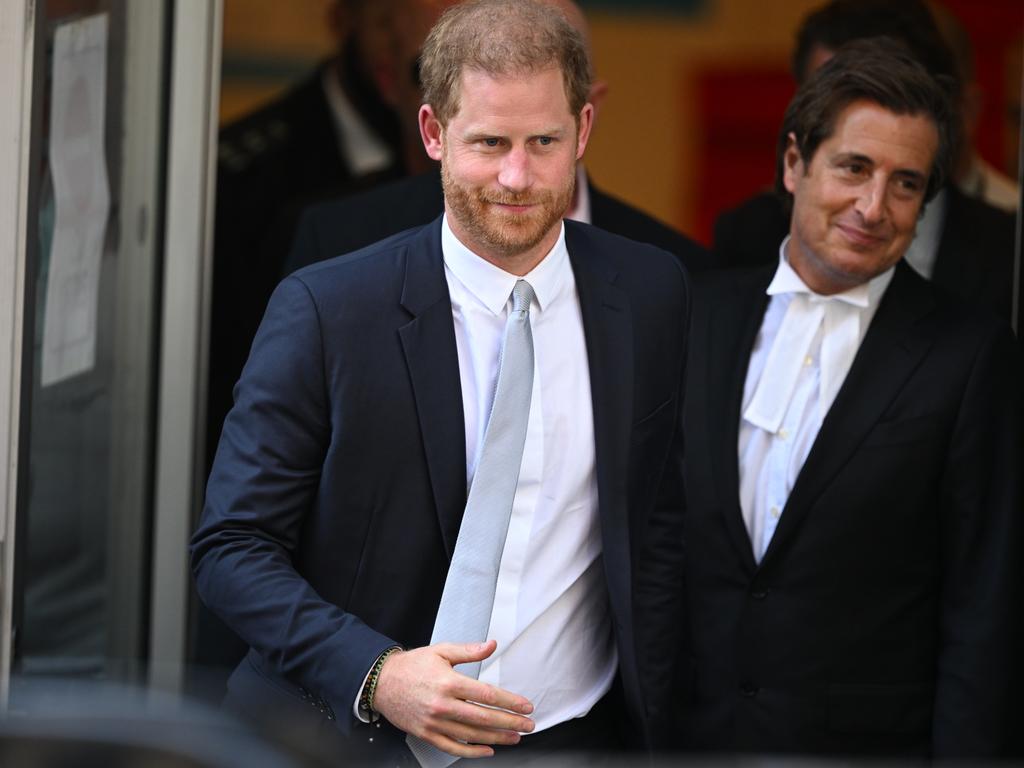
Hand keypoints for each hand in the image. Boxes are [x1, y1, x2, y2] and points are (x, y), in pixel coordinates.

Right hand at [372, 640, 534, 757]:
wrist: (381, 681)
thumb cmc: (412, 666)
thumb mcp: (442, 651)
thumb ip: (469, 650)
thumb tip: (491, 645)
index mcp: (449, 682)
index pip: (487, 695)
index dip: (510, 702)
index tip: (525, 706)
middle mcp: (443, 704)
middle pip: (484, 718)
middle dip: (510, 723)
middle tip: (527, 725)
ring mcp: (434, 722)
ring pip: (471, 735)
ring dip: (497, 738)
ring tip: (514, 737)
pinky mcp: (426, 734)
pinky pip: (452, 747)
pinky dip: (471, 751)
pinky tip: (486, 750)